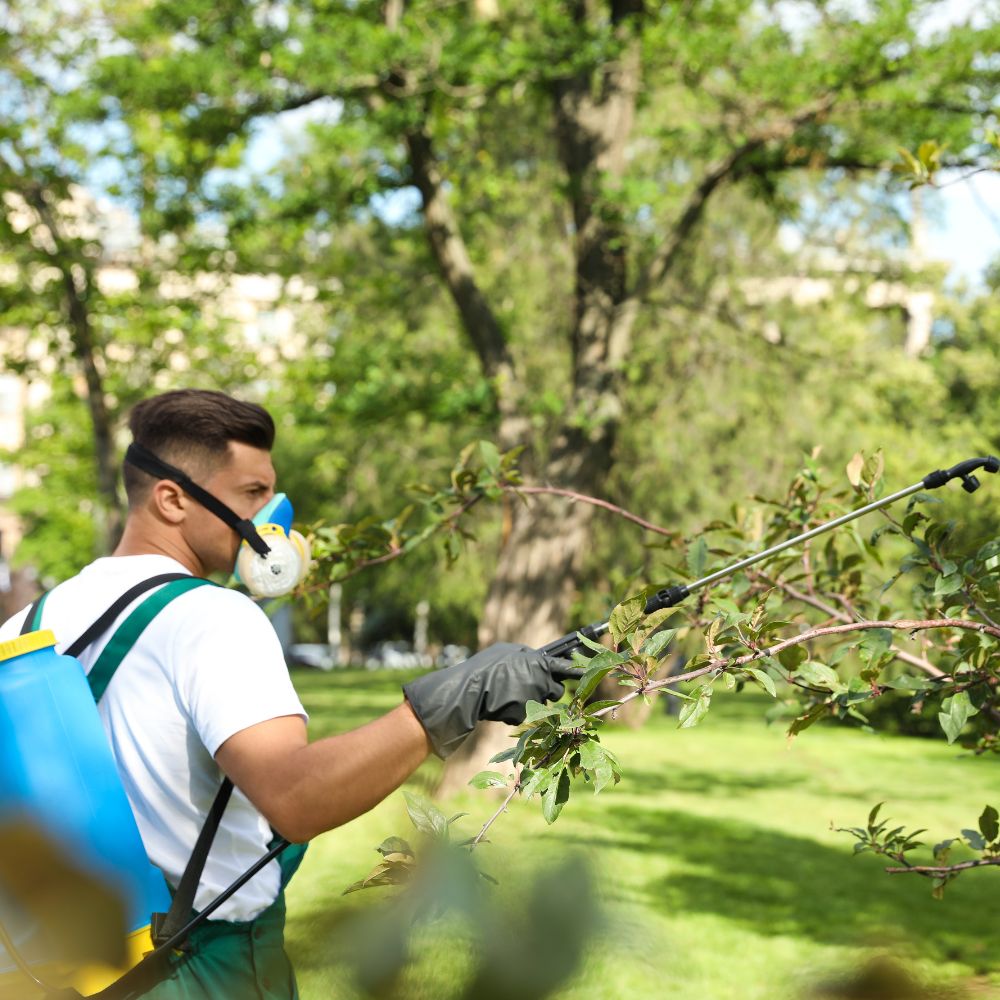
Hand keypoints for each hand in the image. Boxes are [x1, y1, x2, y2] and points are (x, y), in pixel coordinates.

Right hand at [403, 643, 576, 758]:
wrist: (469, 689)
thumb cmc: (487, 666)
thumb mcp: (507, 651)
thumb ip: (526, 656)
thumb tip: (536, 658)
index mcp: (537, 663)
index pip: (565, 668)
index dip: (580, 671)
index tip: (592, 674)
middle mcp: (539, 682)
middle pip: (555, 690)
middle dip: (545, 690)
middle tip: (526, 685)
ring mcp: (532, 700)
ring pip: (541, 704)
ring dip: (531, 700)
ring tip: (509, 693)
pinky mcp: (523, 715)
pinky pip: (525, 714)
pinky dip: (516, 711)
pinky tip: (501, 704)